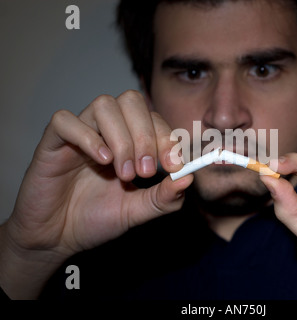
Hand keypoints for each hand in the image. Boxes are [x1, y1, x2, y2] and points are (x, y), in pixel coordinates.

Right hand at [0, 90, 192, 298]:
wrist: (57, 238)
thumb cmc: (95, 219)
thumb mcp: (137, 211)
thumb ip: (163, 197)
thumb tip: (189, 179)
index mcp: (128, 141)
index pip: (154, 118)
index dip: (168, 137)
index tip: (174, 166)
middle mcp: (106, 131)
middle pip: (131, 101)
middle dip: (145, 135)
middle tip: (145, 170)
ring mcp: (79, 134)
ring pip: (104, 105)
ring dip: (121, 138)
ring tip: (123, 173)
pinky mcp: (51, 142)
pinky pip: (65, 120)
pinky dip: (88, 137)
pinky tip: (102, 161)